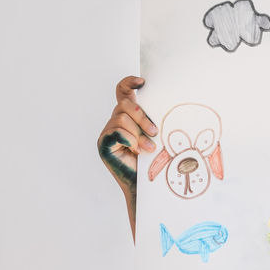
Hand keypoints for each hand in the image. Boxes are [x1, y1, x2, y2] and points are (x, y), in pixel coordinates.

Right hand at [97, 75, 157, 197]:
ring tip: (148, 148)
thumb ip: (152, 121)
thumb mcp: (155, 137)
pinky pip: (116, 133)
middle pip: (124, 104)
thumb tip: (165, 104)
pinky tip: (135, 151)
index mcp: (128, 117)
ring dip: (138, 133)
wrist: (145, 187)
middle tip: (154, 132)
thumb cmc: (152, 163)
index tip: (142, 82)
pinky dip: (129, 140)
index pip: (123, 92)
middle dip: (141, 116)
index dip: (129, 83)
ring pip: (122, 118)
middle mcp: (115, 122)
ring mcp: (107, 133)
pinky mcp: (104, 144)